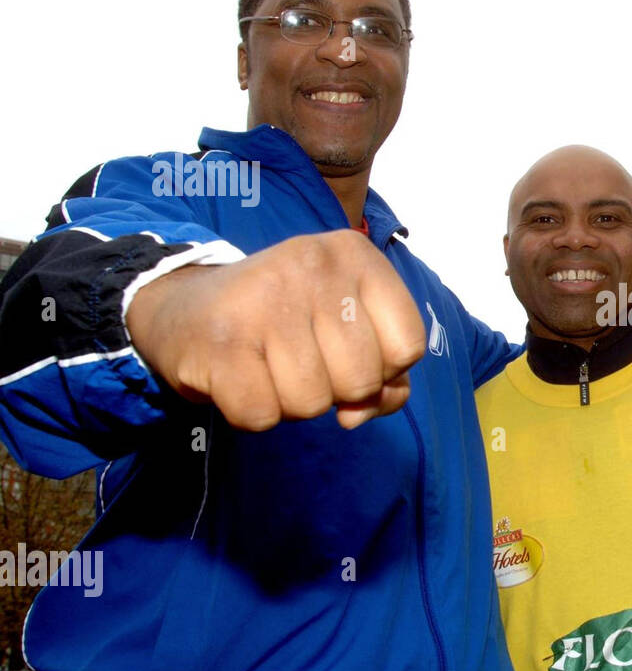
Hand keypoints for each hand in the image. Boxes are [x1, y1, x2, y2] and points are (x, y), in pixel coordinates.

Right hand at [125, 230, 426, 430]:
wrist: (184, 310)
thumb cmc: (283, 322)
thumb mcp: (345, 328)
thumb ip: (385, 372)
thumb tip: (360, 412)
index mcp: (354, 254)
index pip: (408, 346)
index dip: (383, 371)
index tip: (347, 353)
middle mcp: (313, 264)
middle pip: (362, 379)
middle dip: (334, 390)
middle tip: (299, 360)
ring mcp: (265, 299)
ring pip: (312, 403)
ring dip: (290, 403)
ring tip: (266, 365)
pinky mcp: (222, 341)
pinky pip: (263, 416)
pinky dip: (252, 414)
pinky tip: (238, 378)